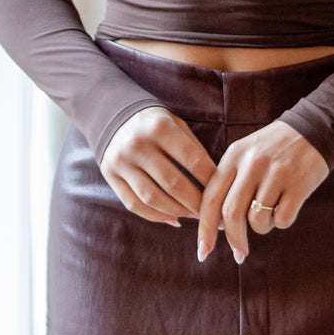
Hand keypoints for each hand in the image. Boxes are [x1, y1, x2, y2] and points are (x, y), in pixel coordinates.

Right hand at [100, 105, 215, 222]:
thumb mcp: (177, 126)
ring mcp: (120, 161)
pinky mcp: (109, 174)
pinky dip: (156, 216)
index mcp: (160, 128)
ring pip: (153, 198)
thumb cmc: (157, 125)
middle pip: (173, 184)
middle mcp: (137, 144)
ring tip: (194, 216)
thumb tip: (215, 185)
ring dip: (177, 212)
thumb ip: (194, 150)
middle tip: (211, 214)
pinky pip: (134, 205)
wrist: (114, 116)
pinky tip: (173, 218)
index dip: (211, 182)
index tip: (224, 195)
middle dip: (196, 203)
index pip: (194, 161)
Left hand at [196, 120, 329, 263]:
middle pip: (231, 214)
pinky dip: (281, 222)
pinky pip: (282, 219)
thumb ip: (229, 182)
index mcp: (234, 156)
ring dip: (262, 228)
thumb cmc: (274, 149)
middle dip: (234, 240)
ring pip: (257, 220)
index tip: (203, 252)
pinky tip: (286, 208)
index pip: (211, 198)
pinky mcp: (299, 184)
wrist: (315, 127)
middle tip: (239, 254)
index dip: (204, 229)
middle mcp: (252, 163)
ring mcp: (276, 173)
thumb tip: (216, 225)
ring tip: (270, 214)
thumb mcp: (246, 153)